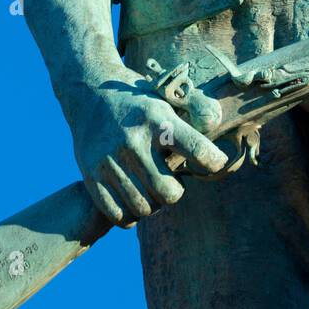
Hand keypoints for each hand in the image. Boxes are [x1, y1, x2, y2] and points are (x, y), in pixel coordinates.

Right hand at [69, 67, 227, 226]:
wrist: (90, 93)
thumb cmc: (139, 102)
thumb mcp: (166, 99)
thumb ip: (195, 113)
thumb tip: (218, 129)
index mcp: (157, 119)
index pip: (197, 149)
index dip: (213, 162)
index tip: (215, 163)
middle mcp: (134, 140)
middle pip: (169, 191)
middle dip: (176, 192)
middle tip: (172, 181)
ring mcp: (110, 159)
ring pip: (143, 207)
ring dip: (153, 205)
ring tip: (152, 190)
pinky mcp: (91, 174)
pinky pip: (117, 214)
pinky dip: (130, 215)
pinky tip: (134, 199)